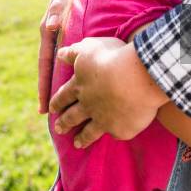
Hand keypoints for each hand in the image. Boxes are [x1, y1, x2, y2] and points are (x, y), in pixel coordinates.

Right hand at [38, 0, 71, 113]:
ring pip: (62, 66)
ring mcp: (64, 36)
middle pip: (52, 70)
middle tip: (54, 117)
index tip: (43, 107)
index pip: (45, 64)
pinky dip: (74, 72)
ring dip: (64, 85)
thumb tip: (52, 26)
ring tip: (68, 107)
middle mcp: (55, 36)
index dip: (44, 85)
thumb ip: (58, 9)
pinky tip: (82, 84)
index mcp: (49, 30)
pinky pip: (73, 57)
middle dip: (52, 92)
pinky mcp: (75, 33)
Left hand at [49, 38, 169, 147]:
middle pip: (73, 117)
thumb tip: (59, 54)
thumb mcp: (91, 48)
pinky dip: (114, 133)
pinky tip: (113, 135)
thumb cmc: (113, 57)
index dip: (57, 102)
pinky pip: (116, 133)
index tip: (51, 109)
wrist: (138, 77)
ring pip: (89, 132)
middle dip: (64, 123)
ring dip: (82, 138)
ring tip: (77, 143)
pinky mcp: (121, 129)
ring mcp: (104, 120)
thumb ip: (75, 51)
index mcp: (80, 86)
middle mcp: (89, 106)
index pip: (64, 96)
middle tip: (58, 129)